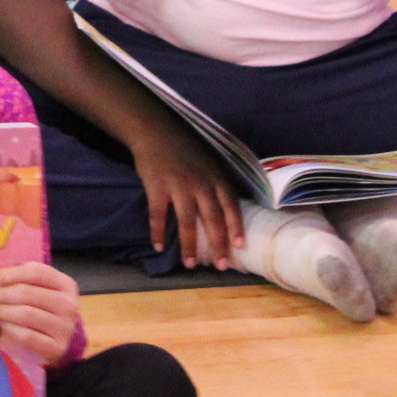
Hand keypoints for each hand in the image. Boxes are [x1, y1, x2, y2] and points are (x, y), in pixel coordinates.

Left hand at [0, 261, 79, 366]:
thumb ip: (20, 282)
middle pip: (28, 293)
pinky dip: (9, 329)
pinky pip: (27, 335)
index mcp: (65, 284)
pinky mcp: (57, 347)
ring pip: (26, 314)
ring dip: (1, 311)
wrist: (61, 342)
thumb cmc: (44, 310)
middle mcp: (68, 304)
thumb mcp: (39, 291)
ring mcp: (64, 327)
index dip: (10, 274)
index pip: (36, 272)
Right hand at [129, 123, 243, 269]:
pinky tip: (159, 246)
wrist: (155, 131)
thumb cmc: (184, 148)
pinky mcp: (157, 187)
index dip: (236, 227)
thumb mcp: (208, 162)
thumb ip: (216, 183)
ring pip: (188, 222)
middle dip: (218, 245)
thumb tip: (225, 209)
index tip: (240, 246)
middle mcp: (201, 184)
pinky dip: (158, 232)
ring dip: (189, 246)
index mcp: (216, 178)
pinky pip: (158, 215)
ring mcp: (178, 185)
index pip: (231, 206)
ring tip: (189, 264)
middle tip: (221, 265)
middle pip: (213, 219)